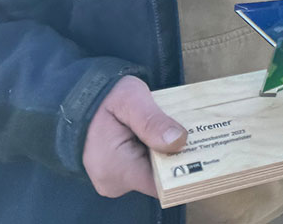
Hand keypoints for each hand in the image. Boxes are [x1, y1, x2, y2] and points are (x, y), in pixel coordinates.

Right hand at [82, 75, 186, 198]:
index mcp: (116, 169)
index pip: (161, 184)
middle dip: (178, 158)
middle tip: (196, 133)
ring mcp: (115, 180)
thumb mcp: (130, 99)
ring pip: (155, 173)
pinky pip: (145, 168)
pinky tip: (165, 135)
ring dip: (168, 154)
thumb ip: (152, 120)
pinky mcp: (118, 174)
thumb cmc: (104, 97)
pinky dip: (157, 153)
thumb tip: (178, 141)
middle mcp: (114, 182)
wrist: (80, 98)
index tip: (202, 150)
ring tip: (180, 131)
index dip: (183, 169)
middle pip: (160, 179)